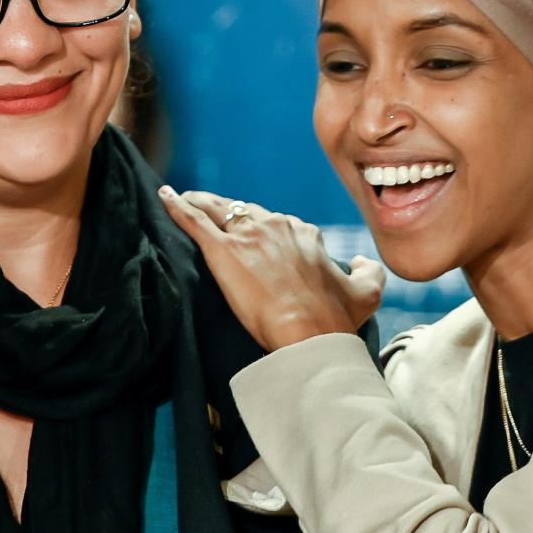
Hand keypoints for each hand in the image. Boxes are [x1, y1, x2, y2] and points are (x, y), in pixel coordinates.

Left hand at [159, 187, 385, 350]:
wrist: (310, 334)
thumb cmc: (336, 318)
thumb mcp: (366, 293)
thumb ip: (367, 271)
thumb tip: (361, 261)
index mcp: (304, 234)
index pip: (277, 224)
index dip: (263, 230)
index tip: (255, 238)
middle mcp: (276, 226)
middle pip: (245, 212)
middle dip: (230, 213)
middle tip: (214, 217)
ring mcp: (248, 236)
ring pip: (218, 209)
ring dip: (201, 202)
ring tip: (185, 199)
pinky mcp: (222, 250)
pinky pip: (194, 220)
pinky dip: (177, 207)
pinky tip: (165, 198)